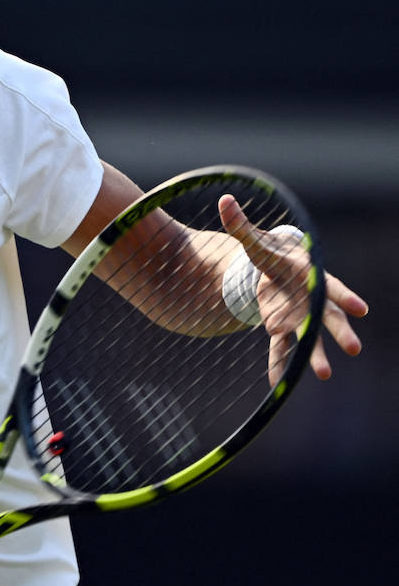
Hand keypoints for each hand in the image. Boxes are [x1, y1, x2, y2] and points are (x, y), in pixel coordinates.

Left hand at [219, 195, 367, 382]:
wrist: (272, 270)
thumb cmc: (270, 253)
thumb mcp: (254, 240)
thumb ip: (240, 225)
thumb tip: (223, 200)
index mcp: (308, 275)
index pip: (330, 285)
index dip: (345, 296)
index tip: (361, 308)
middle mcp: (309, 299)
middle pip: (327, 317)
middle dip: (339, 332)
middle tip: (354, 348)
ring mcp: (298, 316)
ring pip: (310, 338)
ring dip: (315, 356)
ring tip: (322, 375)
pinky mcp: (283, 328)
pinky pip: (282, 349)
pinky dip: (280, 364)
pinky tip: (278, 384)